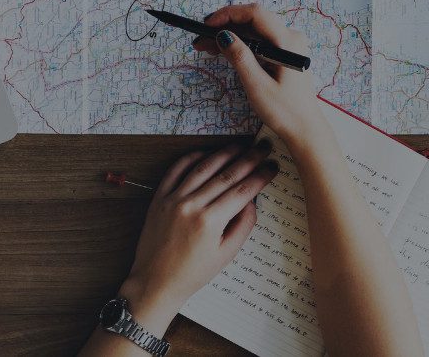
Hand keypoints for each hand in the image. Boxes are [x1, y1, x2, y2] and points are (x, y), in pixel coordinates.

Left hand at [118, 144, 279, 333]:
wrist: (156, 281)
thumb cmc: (193, 273)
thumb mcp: (226, 254)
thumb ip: (243, 225)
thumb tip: (252, 199)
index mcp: (210, 222)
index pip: (242, 191)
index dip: (261, 176)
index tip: (272, 167)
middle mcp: (191, 205)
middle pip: (226, 175)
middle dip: (249, 159)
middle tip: (263, 148)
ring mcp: (173, 199)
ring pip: (203, 167)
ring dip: (223, 153)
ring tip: (240, 146)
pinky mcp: (159, 198)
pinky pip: (176, 170)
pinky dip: (191, 159)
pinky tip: (206, 153)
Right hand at [193, 4, 335, 150]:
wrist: (304, 129)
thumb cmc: (285, 111)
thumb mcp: (257, 85)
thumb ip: (240, 57)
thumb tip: (223, 35)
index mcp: (288, 42)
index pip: (255, 14)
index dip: (228, 14)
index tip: (207, 25)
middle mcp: (290, 38)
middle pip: (252, 21)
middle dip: (225, 26)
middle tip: (200, 38)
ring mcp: (288, 45)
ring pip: (253, 31)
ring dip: (230, 35)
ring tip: (206, 46)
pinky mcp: (284, 54)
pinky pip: (259, 41)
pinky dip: (240, 44)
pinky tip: (223, 50)